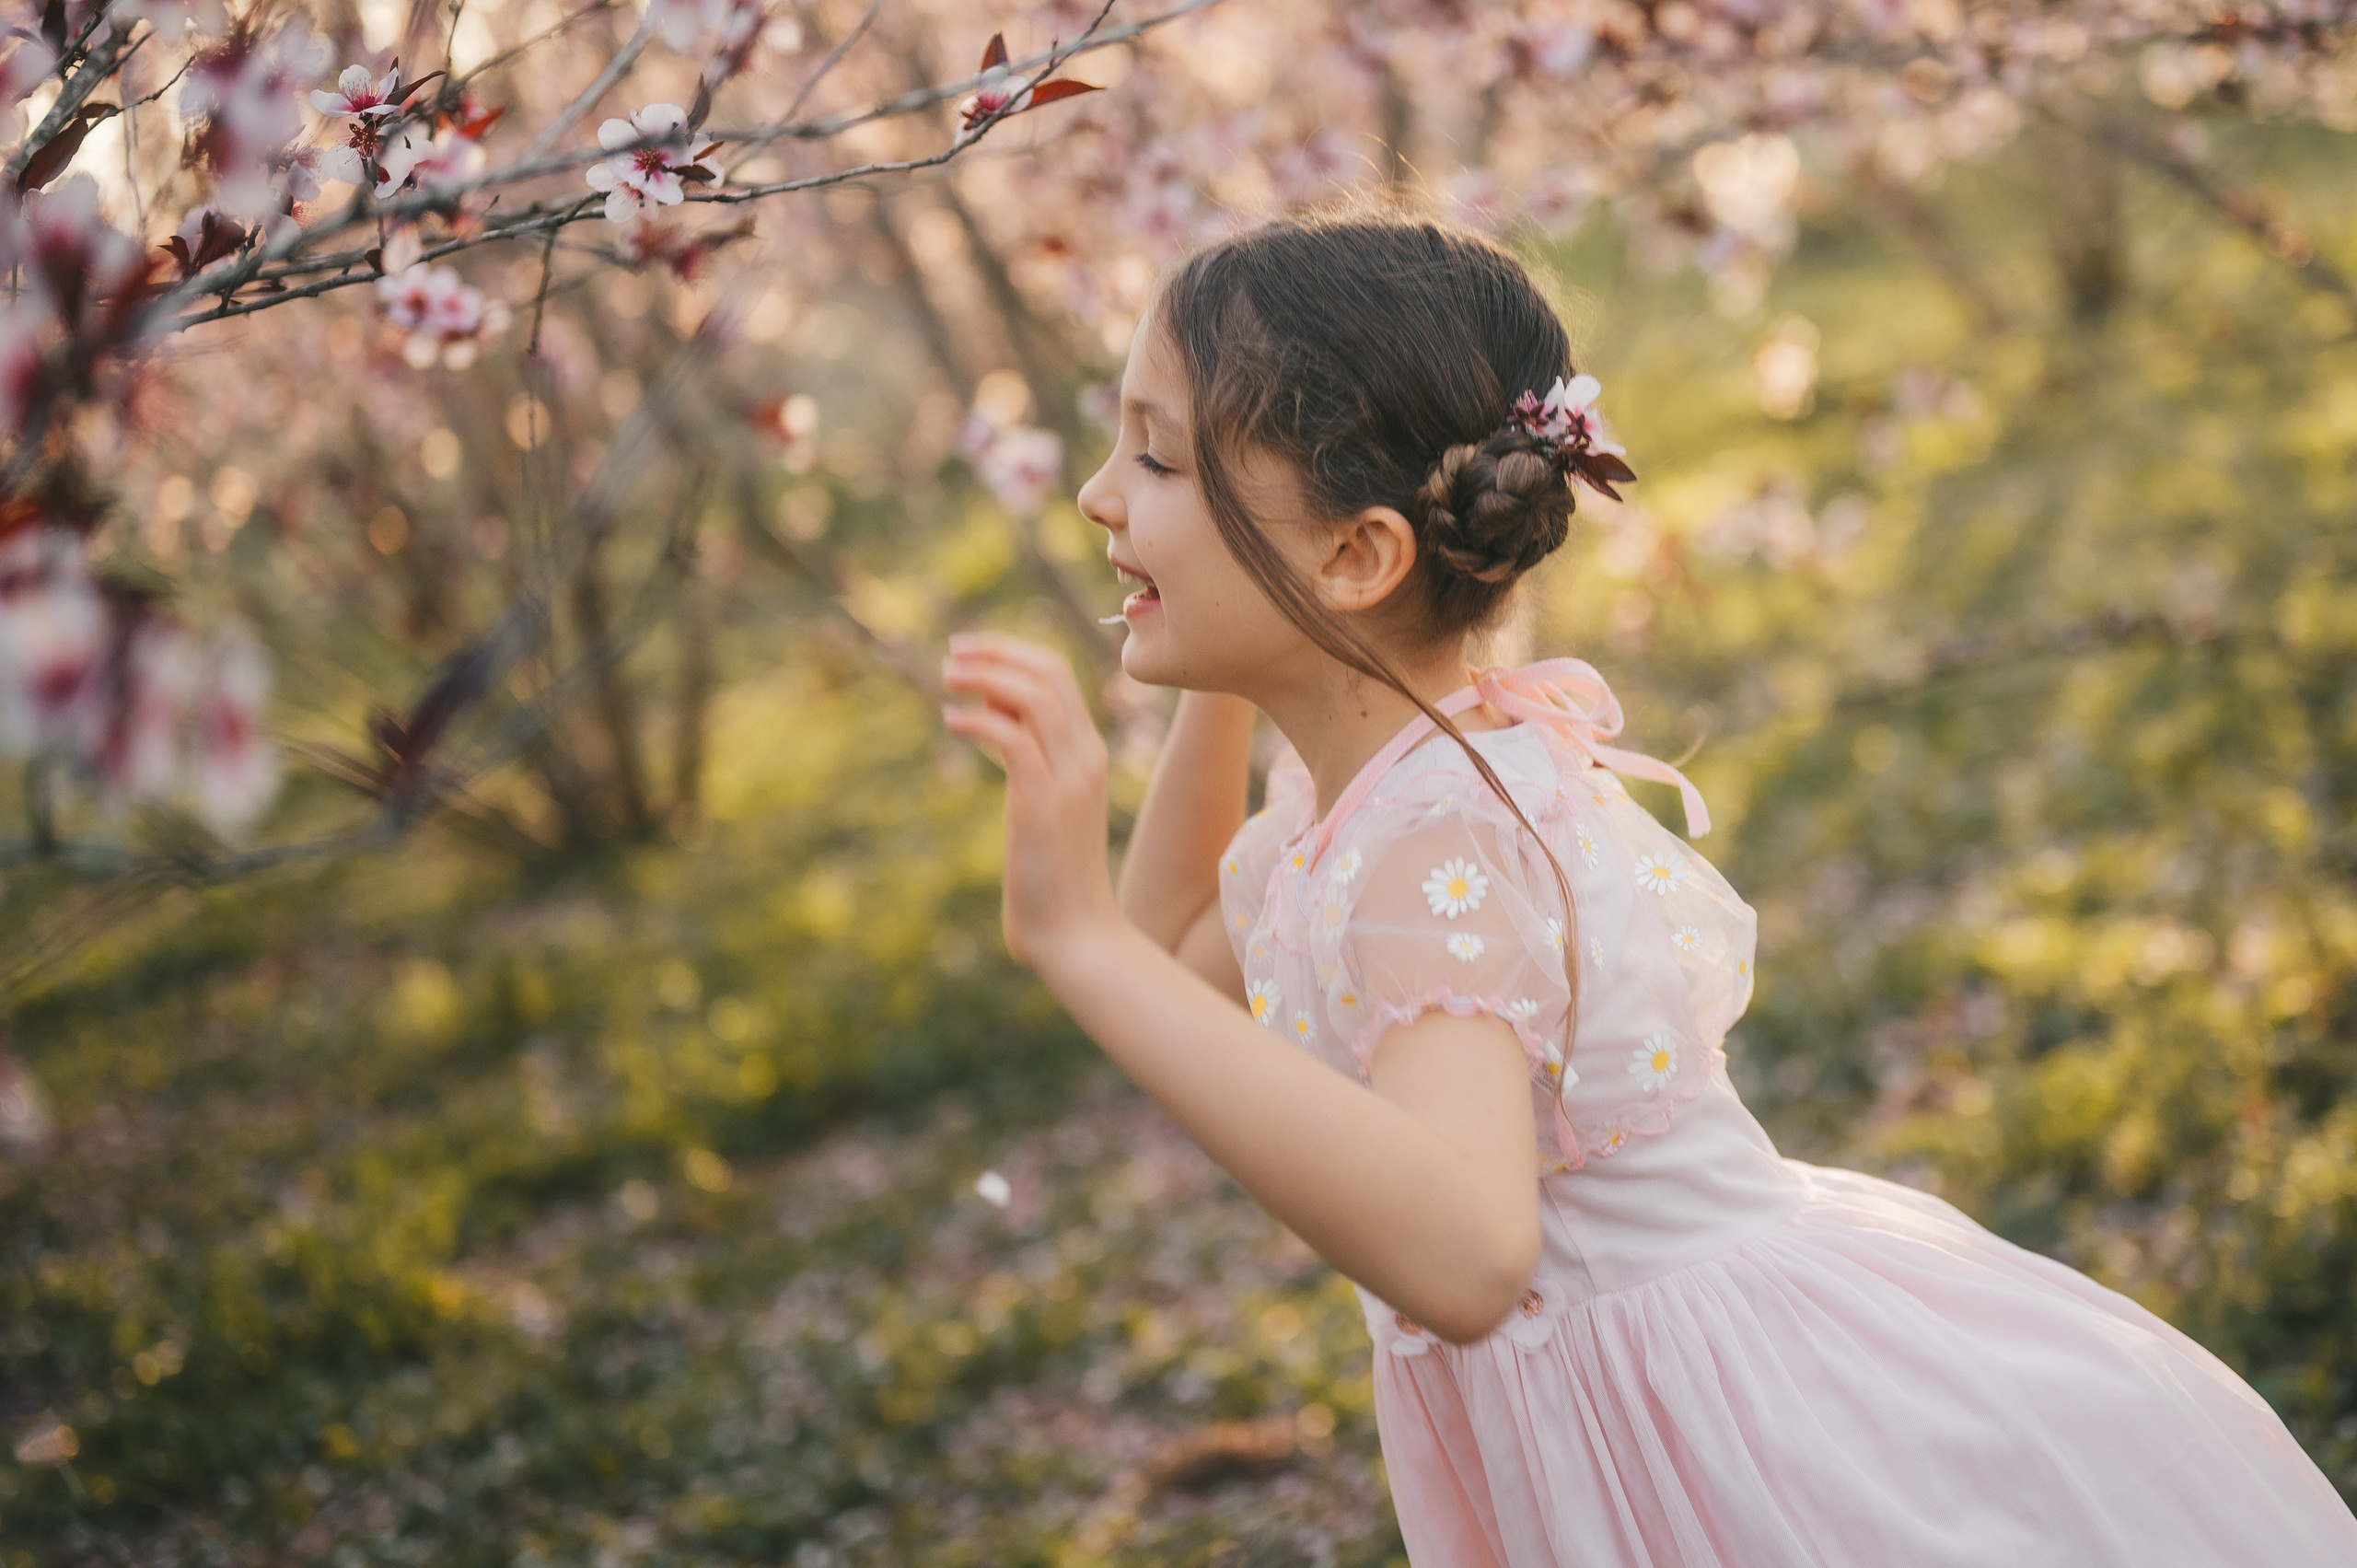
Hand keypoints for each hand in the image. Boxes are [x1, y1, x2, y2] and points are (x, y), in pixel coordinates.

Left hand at [940, 631, 1121, 972]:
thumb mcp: (1039, 803)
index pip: (1058, 675)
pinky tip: (951, 723)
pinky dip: (978, 720)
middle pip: (1049, 672)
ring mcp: (1069, 779)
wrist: (1076, 934)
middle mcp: (1085, 757)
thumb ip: (1026, 756)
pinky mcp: (1043, 804)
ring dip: (985, 676)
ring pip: (1035, 695)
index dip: (1011, 653)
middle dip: (996, 652)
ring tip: (946, 678)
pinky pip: (1013, 739)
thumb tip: (991, 712)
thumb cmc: (1050, 876)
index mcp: (1088, 753)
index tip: (970, 653)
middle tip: (951, 654)